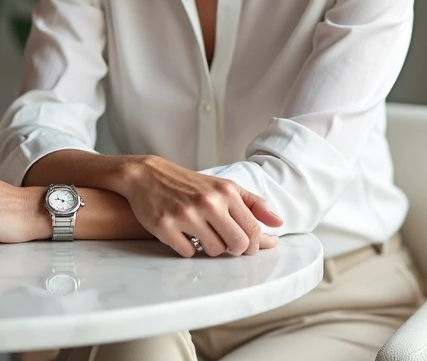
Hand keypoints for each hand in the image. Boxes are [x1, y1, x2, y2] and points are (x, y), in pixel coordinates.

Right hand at [122, 155, 282, 257]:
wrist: (148, 175)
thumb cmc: (190, 184)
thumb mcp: (224, 186)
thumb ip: (254, 204)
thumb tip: (278, 222)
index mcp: (226, 192)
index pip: (253, 229)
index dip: (255, 244)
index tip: (249, 246)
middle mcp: (208, 202)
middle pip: (237, 244)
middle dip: (235, 249)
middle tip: (226, 243)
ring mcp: (186, 215)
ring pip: (213, 251)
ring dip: (210, 248)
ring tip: (202, 234)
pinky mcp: (165, 227)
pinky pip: (188, 252)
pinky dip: (188, 248)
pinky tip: (184, 234)